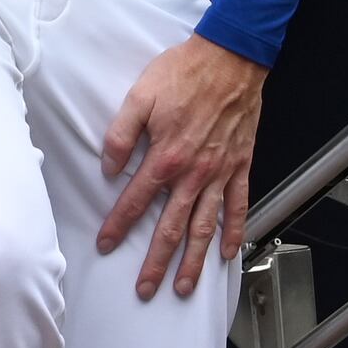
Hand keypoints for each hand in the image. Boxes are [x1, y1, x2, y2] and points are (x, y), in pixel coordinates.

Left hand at [97, 36, 267, 300]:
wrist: (231, 58)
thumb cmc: (184, 73)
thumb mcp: (140, 95)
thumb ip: (121, 134)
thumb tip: (107, 167)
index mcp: (166, 157)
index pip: (136, 200)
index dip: (118, 225)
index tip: (106, 246)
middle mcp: (194, 173)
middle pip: (171, 227)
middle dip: (156, 262)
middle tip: (145, 289)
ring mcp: (221, 173)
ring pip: (205, 227)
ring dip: (194, 260)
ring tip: (183, 287)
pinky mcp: (241, 166)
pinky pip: (238, 206)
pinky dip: (235, 232)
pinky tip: (229, 253)